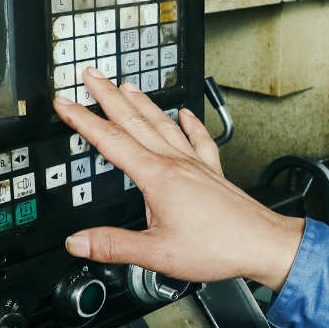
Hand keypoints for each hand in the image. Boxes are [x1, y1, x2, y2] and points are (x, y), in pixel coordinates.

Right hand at [53, 69, 304, 290]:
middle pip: (135, 120)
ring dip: (142, 102)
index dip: (83, 120)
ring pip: (164, 124)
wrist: (263, 244)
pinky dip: (190, 123)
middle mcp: (177, 163)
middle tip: (91, 74)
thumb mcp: (157, 253)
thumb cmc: (219, 247)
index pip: (111, 141)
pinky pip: (199, 139)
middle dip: (108, 95)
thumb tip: (77, 242)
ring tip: (126, 84)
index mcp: (157, 177)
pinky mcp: (214, 172)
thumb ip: (114, 245)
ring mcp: (197, 164)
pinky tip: (186, 113)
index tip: (64, 102)